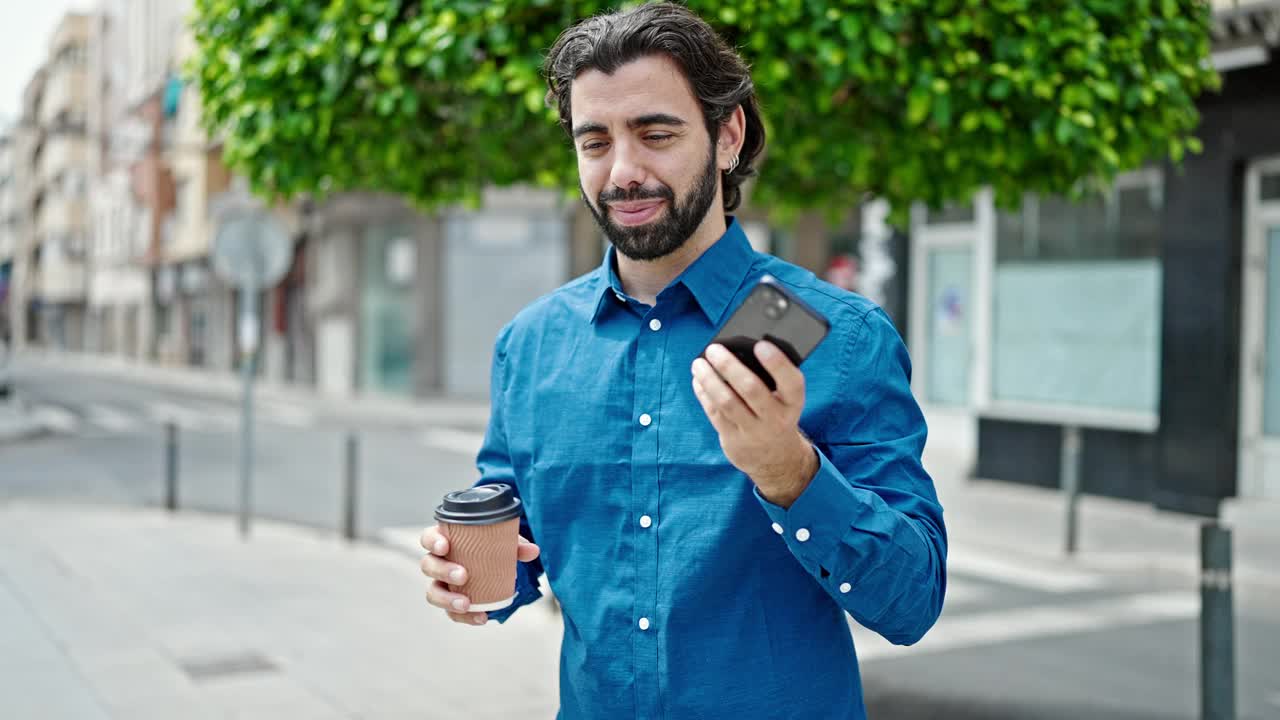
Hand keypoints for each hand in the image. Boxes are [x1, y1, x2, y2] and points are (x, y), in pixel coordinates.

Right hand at [419, 524, 541, 624]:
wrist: (490, 564)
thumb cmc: (490, 546)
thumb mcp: (502, 541)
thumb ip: (516, 544)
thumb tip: (533, 551)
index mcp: (445, 540)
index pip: (429, 538)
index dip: (433, 541)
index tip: (444, 546)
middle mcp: (438, 561)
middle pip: (428, 565)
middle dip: (443, 571)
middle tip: (463, 575)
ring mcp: (441, 583)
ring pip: (433, 592)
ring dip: (447, 599)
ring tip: (466, 604)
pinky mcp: (449, 601)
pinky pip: (450, 612)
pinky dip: (465, 617)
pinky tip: (480, 618)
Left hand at [692, 341, 818, 507]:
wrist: (775, 458)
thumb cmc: (776, 414)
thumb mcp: (785, 401)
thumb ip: (771, 379)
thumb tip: (738, 349)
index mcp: (793, 403)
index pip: (792, 382)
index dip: (777, 363)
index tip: (760, 345)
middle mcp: (776, 418)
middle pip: (751, 389)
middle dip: (729, 366)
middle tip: (714, 349)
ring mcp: (753, 432)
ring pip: (727, 402)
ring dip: (709, 379)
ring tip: (698, 364)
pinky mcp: (733, 440)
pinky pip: (714, 413)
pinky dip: (704, 393)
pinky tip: (698, 380)